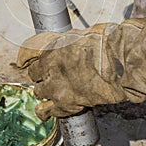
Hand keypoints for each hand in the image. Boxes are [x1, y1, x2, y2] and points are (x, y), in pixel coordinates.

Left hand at [17, 18, 145, 120]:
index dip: (27, 57)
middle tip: (49, 74)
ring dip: (44, 90)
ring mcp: (55, 86)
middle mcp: (49, 66)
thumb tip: (68, 44)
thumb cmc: (107, 44)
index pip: (27, 52)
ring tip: (54, 89)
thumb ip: (69, 42)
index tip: (25, 60)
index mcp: (52, 46)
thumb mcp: (83, 34)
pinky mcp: (65, 104)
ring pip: (38, 91)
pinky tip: (46, 110)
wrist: (121, 63)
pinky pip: (47, 111)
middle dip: (40, 73)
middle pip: (33, 73)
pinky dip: (46, 111)